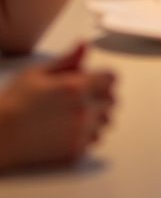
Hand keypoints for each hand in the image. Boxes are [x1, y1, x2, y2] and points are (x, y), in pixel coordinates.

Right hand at [0, 44, 115, 173]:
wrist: (0, 135)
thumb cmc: (14, 103)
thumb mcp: (38, 73)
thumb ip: (67, 60)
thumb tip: (85, 45)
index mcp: (76, 87)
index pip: (111, 79)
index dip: (103, 77)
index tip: (94, 80)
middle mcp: (83, 110)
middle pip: (112, 101)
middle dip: (101, 96)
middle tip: (83, 96)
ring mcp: (80, 133)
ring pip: (106, 122)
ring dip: (97, 116)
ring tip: (76, 113)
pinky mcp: (75, 151)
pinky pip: (95, 140)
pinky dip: (88, 134)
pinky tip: (70, 128)